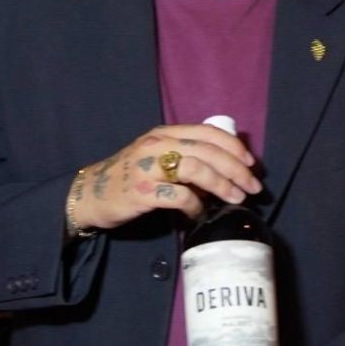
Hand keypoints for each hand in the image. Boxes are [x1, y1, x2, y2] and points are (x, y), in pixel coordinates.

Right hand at [67, 124, 261, 233]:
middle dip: (236, 169)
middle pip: (208, 152)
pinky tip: (198, 213)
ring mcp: (148, 167)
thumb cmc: (130, 175)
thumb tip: (225, 167)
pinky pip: (179, 197)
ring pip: (197, 170)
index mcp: (164, 132)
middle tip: (253, 187)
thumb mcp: (155, 154)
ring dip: (222, 186)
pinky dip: (195, 206)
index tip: (251, 163)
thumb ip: (184, 154)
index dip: (234, 146)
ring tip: (235, 198)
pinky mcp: (142, 191)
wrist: (91, 193)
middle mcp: (156, 144)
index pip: (208, 132)